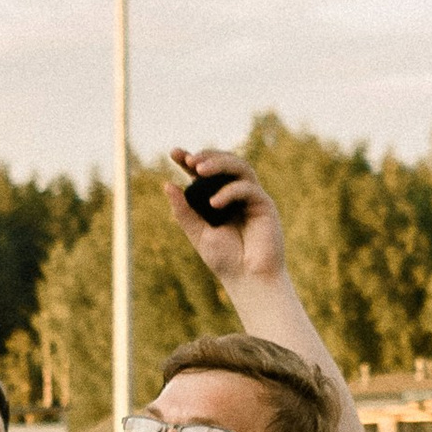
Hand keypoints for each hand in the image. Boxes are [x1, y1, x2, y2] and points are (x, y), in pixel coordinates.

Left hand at [165, 146, 285, 288]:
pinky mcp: (264, 204)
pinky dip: (229, 192)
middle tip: (190, 160)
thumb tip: (167, 184)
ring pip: (239, 167)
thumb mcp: (197, 233)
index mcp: (218, 198)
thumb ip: (183, 211)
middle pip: (224, 163)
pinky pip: (247, 188)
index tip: (174, 153)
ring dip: (219, 164)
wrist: (248, 279)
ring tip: (200, 170)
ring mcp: (251, 197)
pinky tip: (214, 203)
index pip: (204, 173)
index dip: (191, 160)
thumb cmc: (225, 259)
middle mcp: (236, 194)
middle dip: (207, 156)